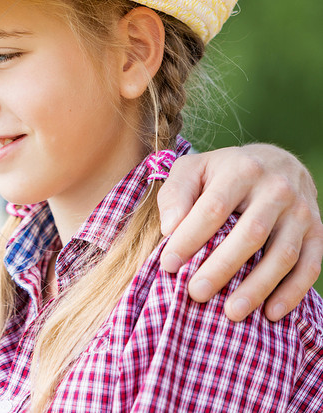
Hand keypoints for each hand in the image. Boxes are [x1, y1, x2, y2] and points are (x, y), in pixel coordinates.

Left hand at [158, 144, 321, 321]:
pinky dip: (292, 293)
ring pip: (283, 255)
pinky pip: (309, 266)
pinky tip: (271, 314)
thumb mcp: (193, 169)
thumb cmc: (223, 172)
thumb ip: (175, 194)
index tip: (168, 264)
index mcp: (242, 170)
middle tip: (196, 293)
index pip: (214, 208)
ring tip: (231, 312)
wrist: (277, 162)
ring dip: (258, 287)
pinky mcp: (317, 231)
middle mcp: (277, 189)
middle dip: (222, 268)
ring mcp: (301, 211)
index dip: (190, 238)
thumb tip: (169, 228)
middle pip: (250, 234)